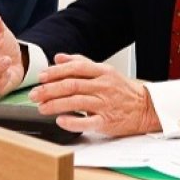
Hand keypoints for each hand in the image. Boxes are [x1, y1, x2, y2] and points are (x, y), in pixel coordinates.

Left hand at [29, 53, 161, 136]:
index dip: (56, 72)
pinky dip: (72, 121)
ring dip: (55, 105)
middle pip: (72, 85)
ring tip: (41, 108)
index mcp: (103, 72)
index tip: (41, 77)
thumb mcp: (105, 71)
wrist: (146, 108)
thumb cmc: (123, 91)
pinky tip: (60, 120)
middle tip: (34, 94)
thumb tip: (59, 57)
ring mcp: (105, 104)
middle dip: (49, 89)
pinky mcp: (107, 122)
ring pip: (76, 102)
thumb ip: (81, 63)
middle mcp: (104, 86)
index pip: (76, 68)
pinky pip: (87, 122)